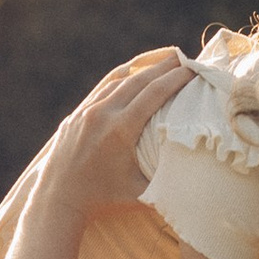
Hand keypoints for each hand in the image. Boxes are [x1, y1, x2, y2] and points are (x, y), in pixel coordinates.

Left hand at [29, 50, 195, 224]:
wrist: (58, 199)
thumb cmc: (104, 199)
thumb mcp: (141, 191)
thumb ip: (168, 176)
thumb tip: (199, 167)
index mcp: (120, 130)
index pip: (154, 94)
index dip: (176, 78)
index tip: (194, 69)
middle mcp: (102, 114)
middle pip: (139, 80)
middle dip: (164, 67)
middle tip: (185, 58)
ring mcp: (86, 112)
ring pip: (119, 81)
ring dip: (143, 70)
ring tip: (164, 63)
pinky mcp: (76, 114)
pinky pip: (102, 88)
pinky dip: (121, 78)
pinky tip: (133, 74)